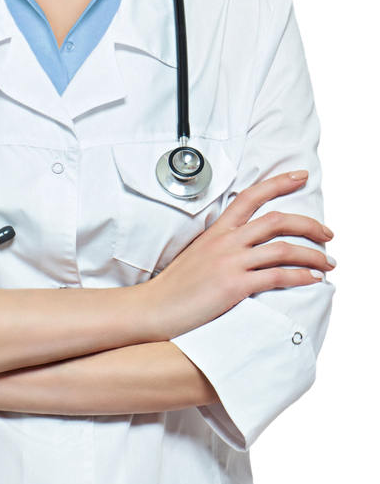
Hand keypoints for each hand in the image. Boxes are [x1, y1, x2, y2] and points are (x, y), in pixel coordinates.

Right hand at [147, 170, 335, 340]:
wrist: (155, 307)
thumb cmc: (176, 285)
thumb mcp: (198, 253)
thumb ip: (222, 244)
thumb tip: (245, 243)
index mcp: (217, 230)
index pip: (251, 196)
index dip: (278, 183)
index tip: (300, 177)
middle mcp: (226, 241)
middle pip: (276, 220)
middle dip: (309, 224)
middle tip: (327, 233)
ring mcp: (230, 262)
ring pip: (282, 248)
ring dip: (312, 254)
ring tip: (328, 262)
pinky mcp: (234, 285)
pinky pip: (276, 276)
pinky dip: (300, 277)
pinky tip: (312, 280)